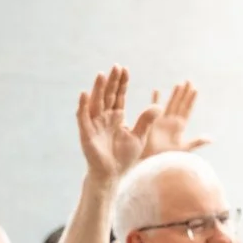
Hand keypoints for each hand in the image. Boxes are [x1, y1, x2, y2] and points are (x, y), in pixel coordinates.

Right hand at [75, 65, 157, 184]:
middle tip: (115, 66)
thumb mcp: (139, 136)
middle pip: (107, 95)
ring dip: (97, 89)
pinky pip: (83, 117)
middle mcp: (104, 118)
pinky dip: (83, 106)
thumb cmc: (124, 158)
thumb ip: (146, 120)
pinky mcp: (86, 133)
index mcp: (117, 117)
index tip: (125, 70)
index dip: (122, 83)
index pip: (119, 96)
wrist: (113, 175)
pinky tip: (84, 94)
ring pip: (95, 102)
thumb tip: (159, 106)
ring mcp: (94, 124)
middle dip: (111, 82)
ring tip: (101, 74)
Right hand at [140, 81, 210, 157]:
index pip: (187, 110)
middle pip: (180, 104)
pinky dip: (155, 99)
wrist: (152, 161)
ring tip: (179, 84)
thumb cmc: (167, 157)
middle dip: (184, 93)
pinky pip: (153, 107)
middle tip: (189, 81)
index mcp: (180, 126)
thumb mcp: (184, 149)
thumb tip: (211, 139)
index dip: (191, 100)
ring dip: (174, 94)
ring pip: (169, 104)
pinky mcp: (152, 121)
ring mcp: (162, 121)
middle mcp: (172, 122)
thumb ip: (196, 142)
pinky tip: (157, 90)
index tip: (195, 89)